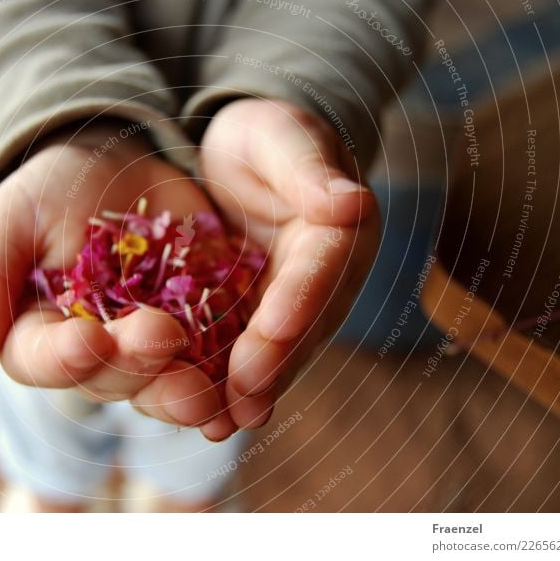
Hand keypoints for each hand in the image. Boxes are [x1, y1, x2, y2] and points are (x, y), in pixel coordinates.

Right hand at [0, 121, 235, 439]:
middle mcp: (95, 355)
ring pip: (164, 383)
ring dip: (187, 391)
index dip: (66, 357)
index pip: (44, 359)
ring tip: (210, 390)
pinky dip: (228, 370)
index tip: (88, 339)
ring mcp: (149, 347)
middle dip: (137, 365)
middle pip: (111, 377)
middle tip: (165, 338)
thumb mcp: (14, 216)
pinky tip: (246, 375)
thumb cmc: (52, 188)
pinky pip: (213, 358)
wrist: (118, 165)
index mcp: (39, 334)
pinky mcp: (198, 329)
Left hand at [200, 99, 379, 427]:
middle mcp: (326, 276)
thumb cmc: (268, 136)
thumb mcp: (283, 138)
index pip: (320, 270)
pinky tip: (205, 412)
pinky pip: (250, 350)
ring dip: (254, 389)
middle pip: (304, 325)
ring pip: (281, 350)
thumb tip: (354, 203)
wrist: (248, 154)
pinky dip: (231, 381)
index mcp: (341, 231)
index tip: (269, 338)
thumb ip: (311, 171)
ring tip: (221, 423)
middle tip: (243, 406)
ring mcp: (296, 300)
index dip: (297, 305)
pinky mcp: (264, 313)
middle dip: (275, 366)